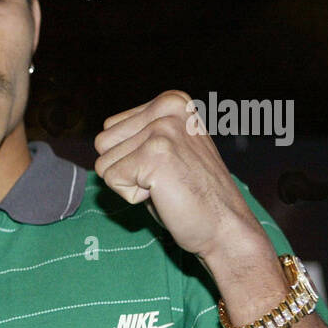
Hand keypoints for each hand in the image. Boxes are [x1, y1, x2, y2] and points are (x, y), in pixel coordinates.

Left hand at [94, 90, 265, 263]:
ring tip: (164, 185)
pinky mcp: (155, 154)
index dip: (128, 157)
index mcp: (171, 101)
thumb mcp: (167, 150)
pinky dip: (132, 196)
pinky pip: (112, 180)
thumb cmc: (191, 193)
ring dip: (128, 182)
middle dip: (124, 168)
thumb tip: (102, 137)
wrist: (224, 226)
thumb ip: (139, 135)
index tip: (164, 167)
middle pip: (102, 143)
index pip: (109, 129)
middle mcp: (168, 108)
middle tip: (163, 179)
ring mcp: (163, 129)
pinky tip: (164, 194)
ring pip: (104, 163)